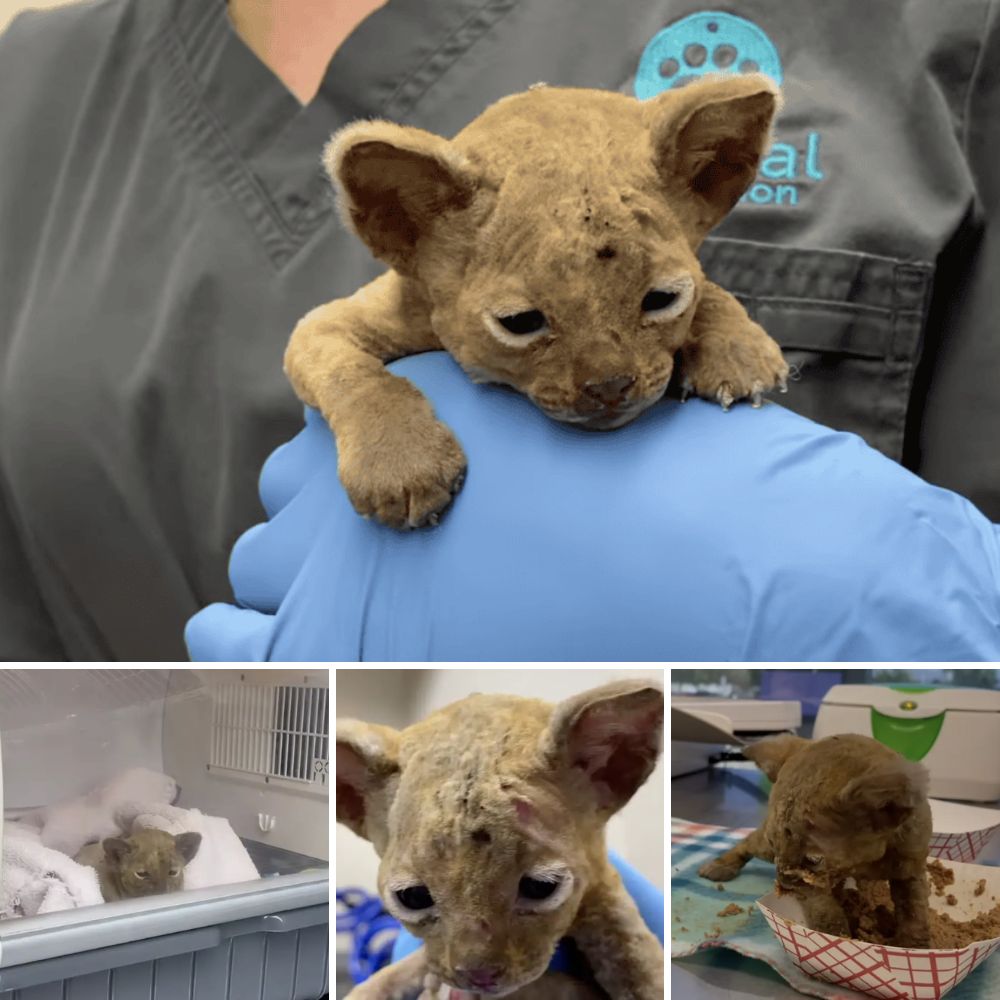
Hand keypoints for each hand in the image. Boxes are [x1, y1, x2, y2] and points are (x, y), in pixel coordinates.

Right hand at [336, 411, 466, 529]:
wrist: (367, 402)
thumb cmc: (408, 418)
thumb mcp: (444, 439)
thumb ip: (452, 469)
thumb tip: (451, 492)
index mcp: (429, 479)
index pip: (434, 509)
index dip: (432, 503)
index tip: (426, 498)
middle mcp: (403, 489)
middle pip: (410, 522)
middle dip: (412, 514)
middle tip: (409, 502)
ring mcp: (377, 491)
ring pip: (387, 521)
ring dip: (391, 512)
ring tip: (392, 495)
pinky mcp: (355, 488)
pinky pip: (364, 512)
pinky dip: (369, 505)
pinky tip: (375, 488)